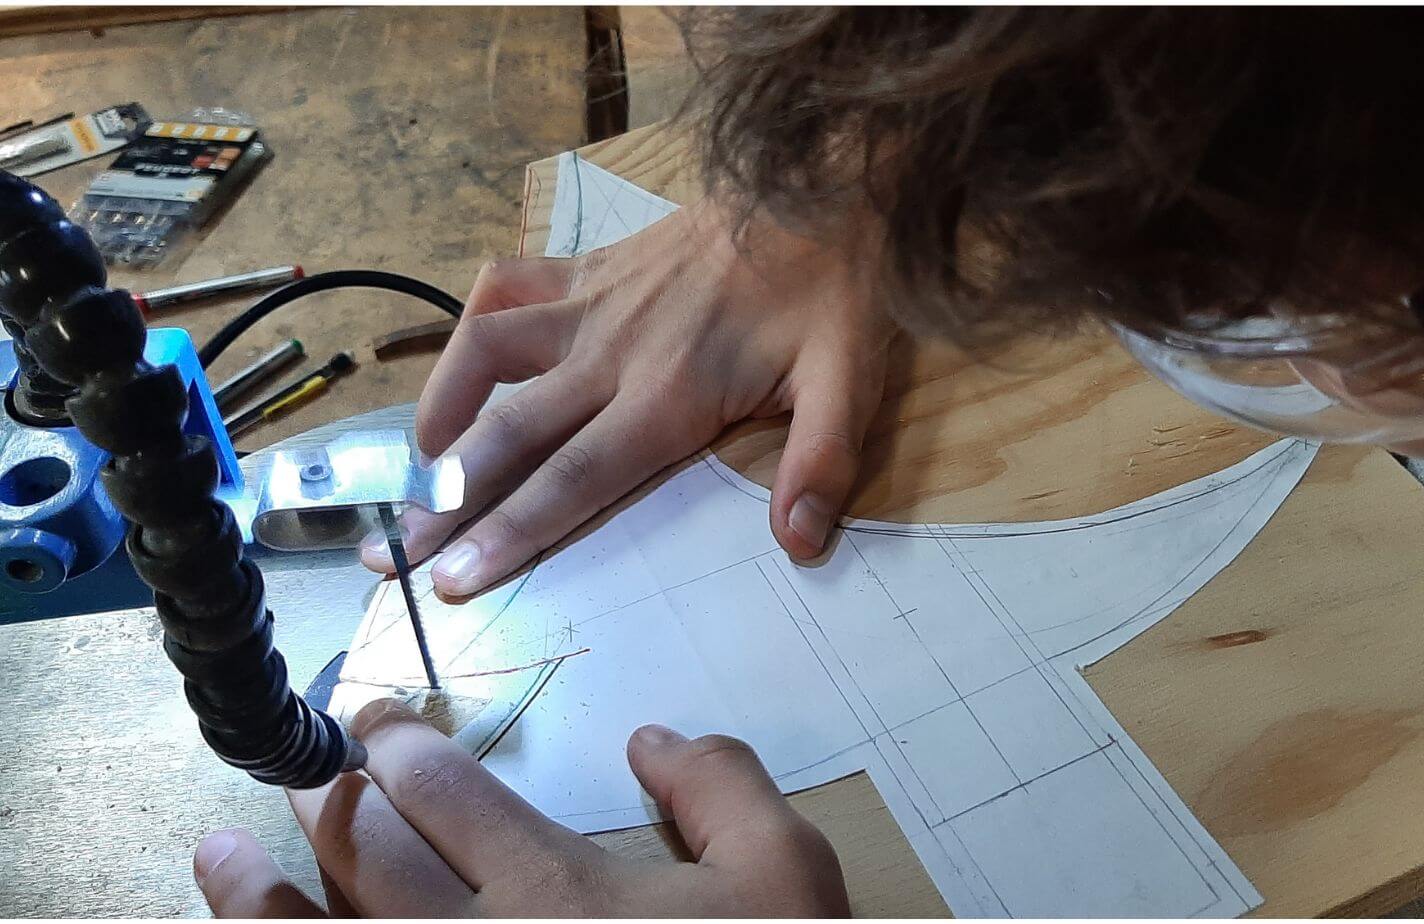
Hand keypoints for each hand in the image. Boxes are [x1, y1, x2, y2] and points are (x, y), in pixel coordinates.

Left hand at [193, 701, 849, 916]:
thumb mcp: (788, 873)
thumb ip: (722, 784)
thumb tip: (650, 738)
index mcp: (557, 887)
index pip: (442, 790)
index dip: (397, 743)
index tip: (376, 721)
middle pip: (365, 852)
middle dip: (329, 793)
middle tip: (309, 761)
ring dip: (255, 895)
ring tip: (216, 852)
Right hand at [361, 199, 893, 597]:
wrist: (823, 183)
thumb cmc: (834, 293)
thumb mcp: (850, 382)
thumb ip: (820, 464)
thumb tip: (799, 544)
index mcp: (668, 395)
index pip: (571, 479)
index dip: (507, 533)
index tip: (450, 580)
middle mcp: (612, 352)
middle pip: (510, 434)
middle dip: (445, 502)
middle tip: (390, 554)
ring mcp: (592, 303)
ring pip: (485, 351)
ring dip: (440, 411)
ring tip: (414, 468)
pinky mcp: (589, 264)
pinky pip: (507, 285)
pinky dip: (473, 320)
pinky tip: (465, 361)